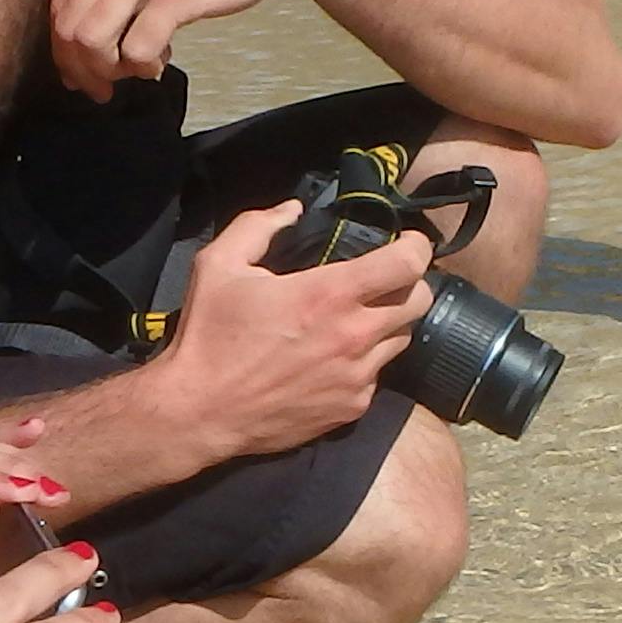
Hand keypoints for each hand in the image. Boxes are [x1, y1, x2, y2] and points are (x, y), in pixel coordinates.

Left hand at [47, 0, 316, 97]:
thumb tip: (85, 32)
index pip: (60, 6)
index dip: (65, 51)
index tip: (83, 73)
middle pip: (69, 29)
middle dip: (81, 69)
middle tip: (102, 89)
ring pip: (92, 42)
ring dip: (107, 71)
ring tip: (133, 74)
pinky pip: (136, 50)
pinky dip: (142, 68)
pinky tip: (160, 63)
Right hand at [146, 201, 428, 458]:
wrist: (200, 412)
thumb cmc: (208, 336)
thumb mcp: (219, 265)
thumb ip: (258, 225)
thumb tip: (293, 209)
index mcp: (329, 295)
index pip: (408, 264)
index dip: (417, 246)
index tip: (409, 242)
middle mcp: (354, 336)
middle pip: (421, 300)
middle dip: (410, 283)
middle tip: (384, 280)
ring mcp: (358, 376)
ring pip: (402, 339)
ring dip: (388, 323)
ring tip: (355, 319)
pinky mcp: (352, 408)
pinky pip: (377, 375)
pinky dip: (365, 361)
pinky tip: (333, 357)